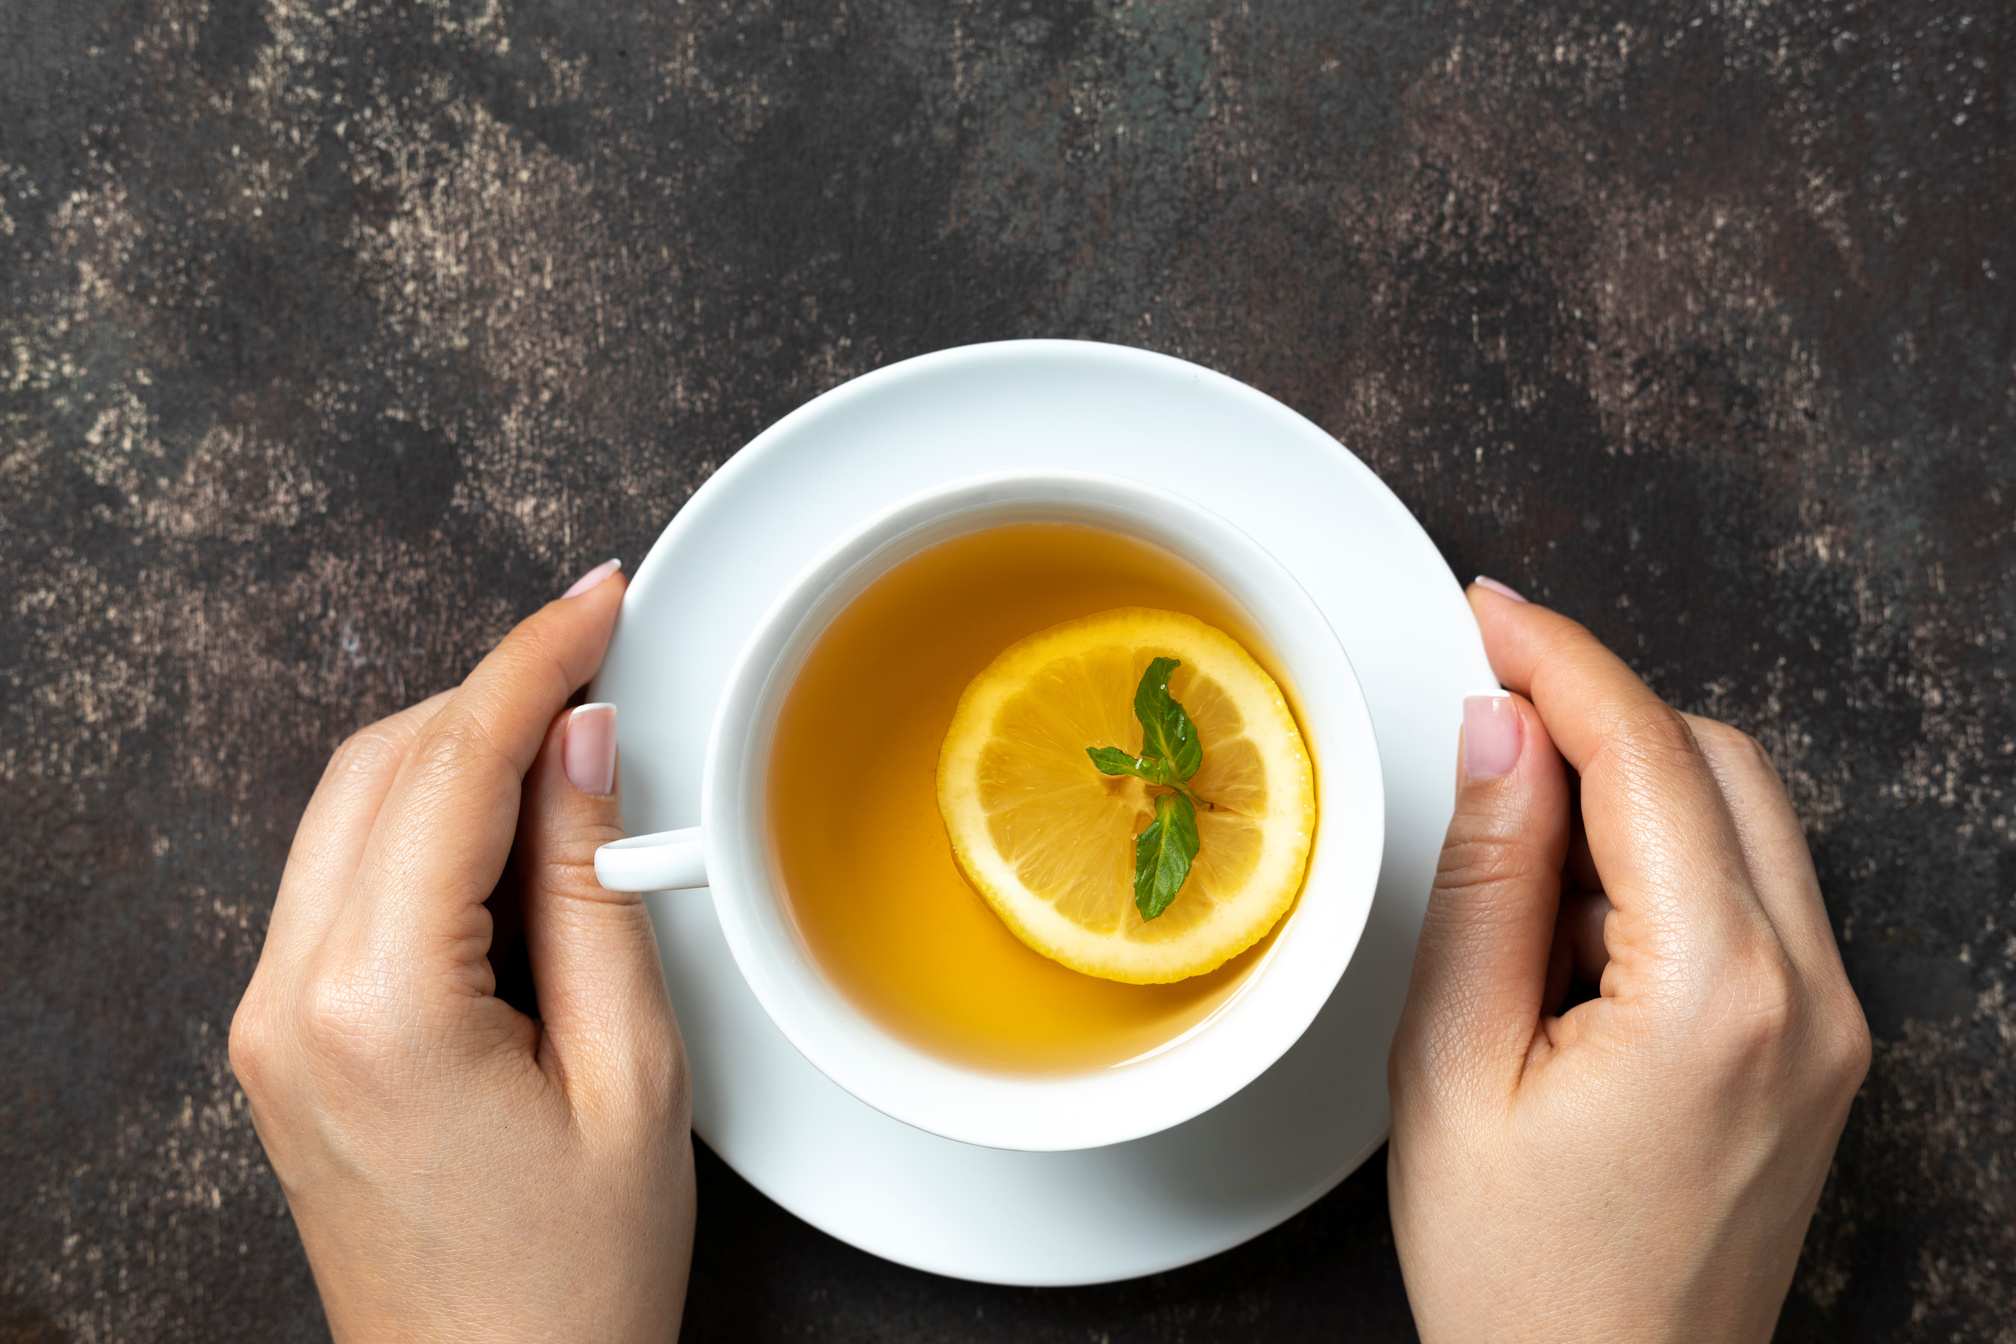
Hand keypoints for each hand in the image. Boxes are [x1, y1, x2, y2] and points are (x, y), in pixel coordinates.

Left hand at [229, 561, 693, 1341]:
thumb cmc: (569, 1280)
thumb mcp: (631, 1074)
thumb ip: (596, 889)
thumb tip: (585, 749)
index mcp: (380, 1005)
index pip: (451, 766)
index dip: (534, 661)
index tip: (595, 600)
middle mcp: (292, 1000)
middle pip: (382, 765)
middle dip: (493, 694)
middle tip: (599, 666)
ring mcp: (272, 1020)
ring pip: (352, 808)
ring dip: (458, 753)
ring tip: (574, 756)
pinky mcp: (284, 1039)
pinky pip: (344, 877)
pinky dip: (425, 823)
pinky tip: (511, 835)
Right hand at [1388, 583, 1869, 1341]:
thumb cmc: (1522, 1275)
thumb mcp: (1453, 1063)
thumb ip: (1488, 878)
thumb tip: (1500, 732)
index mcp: (1716, 994)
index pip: (1647, 754)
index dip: (1559, 659)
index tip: (1492, 611)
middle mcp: (1808, 997)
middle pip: (1718, 762)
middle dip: (1600, 712)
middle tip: (1487, 711)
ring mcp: (1830, 1026)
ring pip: (1743, 819)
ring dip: (1629, 793)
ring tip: (1514, 890)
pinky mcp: (1818, 1049)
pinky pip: (1752, 897)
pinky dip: (1661, 868)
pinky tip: (1572, 940)